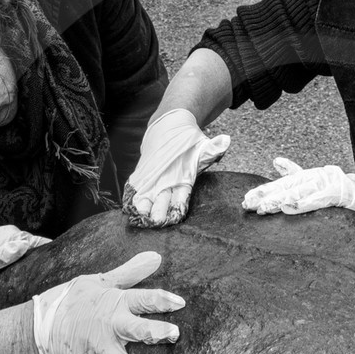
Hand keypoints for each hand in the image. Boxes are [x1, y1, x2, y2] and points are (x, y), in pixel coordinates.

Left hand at [0, 225, 49, 285]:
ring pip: (28, 249)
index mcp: (10, 237)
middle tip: (54, 277)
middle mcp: (10, 235)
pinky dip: (25, 260)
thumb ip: (2, 256)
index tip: (63, 264)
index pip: (39, 243)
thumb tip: (24, 246)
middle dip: (46, 258)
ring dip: (36, 259)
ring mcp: (5, 239)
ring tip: (45, 275)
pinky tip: (27, 270)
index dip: (52, 252)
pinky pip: (18, 251)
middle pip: (36, 246)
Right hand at [31, 251, 183, 353]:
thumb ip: (130, 272)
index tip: (179, 302)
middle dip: (152, 332)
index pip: (141, 298)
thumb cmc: (73, 299)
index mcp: (113, 302)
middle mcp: (108, 326)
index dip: (160, 299)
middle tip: (173, 335)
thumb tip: (157, 256)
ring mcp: (98, 348)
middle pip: (133, 328)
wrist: (38, 323)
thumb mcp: (100, 280)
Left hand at [123, 109, 229, 227]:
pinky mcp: (141, 177)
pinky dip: (131, 198)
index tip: (174, 217)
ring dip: (143, 210)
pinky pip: (135, 190)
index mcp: (184, 183)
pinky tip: (127, 207)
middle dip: (159, 213)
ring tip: (138, 217)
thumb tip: (226, 141)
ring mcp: (153, 183)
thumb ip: (213, 147)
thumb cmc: (188, 143)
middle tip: (155, 222)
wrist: (168, 131)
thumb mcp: (202, 146)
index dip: (176, 209)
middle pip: (163, 203)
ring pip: (148, 200)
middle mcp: (168, 187)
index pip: (181, 200)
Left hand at [241, 157, 354, 232]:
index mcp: (315, 175)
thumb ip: (300, 175)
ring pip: (301, 191)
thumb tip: (276, 162)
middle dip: (266, 195)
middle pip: (288, 185)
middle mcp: (321, 176)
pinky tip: (289, 207)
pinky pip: (320, 199)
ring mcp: (332, 184)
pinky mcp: (342, 194)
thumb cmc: (352, 199)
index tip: (246, 198)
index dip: (266, 190)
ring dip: (280, 200)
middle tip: (247, 204)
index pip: (285, 183)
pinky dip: (304, 203)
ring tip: (263, 208)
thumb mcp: (323, 187)